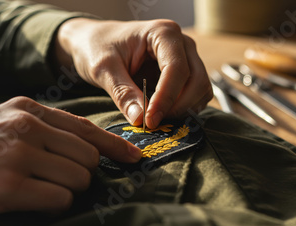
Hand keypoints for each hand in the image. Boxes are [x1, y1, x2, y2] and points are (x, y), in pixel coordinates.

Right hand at [0, 97, 141, 219]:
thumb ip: (39, 128)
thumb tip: (81, 149)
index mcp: (26, 110)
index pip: (85, 128)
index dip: (114, 145)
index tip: (134, 158)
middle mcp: (27, 128)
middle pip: (88, 157)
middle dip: (82, 174)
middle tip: (58, 181)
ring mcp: (18, 156)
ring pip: (78, 179)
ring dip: (66, 191)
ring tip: (38, 191)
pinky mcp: (9, 187)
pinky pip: (59, 200)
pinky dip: (52, 206)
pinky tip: (30, 203)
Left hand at [55, 18, 212, 127]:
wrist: (94, 42)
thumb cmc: (97, 47)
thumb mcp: (103, 69)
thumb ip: (122, 93)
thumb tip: (141, 119)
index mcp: (163, 33)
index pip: (177, 69)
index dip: (166, 98)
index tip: (150, 120)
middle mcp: (181, 43)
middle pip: (197, 80)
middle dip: (178, 107)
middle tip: (153, 123)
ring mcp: (187, 57)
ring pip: (201, 90)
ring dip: (184, 110)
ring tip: (156, 118)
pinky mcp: (186, 73)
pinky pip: (196, 95)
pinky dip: (184, 109)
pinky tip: (162, 114)